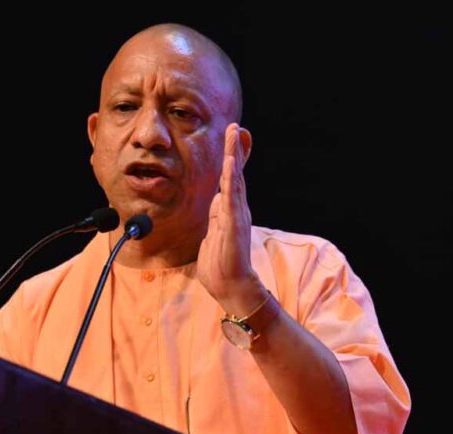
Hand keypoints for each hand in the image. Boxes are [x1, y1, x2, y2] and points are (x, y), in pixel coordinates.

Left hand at [196, 123, 257, 304]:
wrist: (230, 286)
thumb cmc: (221, 264)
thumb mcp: (215, 232)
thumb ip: (217, 215)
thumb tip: (217, 200)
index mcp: (230, 210)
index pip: (231, 179)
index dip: (232, 157)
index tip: (234, 136)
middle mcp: (237, 209)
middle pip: (235, 173)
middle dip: (235, 149)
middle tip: (236, 126)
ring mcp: (236, 215)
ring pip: (235, 180)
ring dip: (234, 156)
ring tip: (234, 134)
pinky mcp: (233, 224)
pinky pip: (231, 198)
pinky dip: (232, 179)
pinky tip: (230, 163)